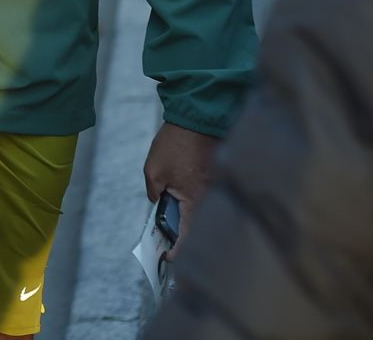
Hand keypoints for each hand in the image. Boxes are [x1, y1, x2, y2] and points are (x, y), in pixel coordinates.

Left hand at [143, 121, 218, 257]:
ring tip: (175, 225)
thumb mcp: (154, 169)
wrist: (198, 117)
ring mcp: (217, 190)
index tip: (166, 255)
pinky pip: (208, 201)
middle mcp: (211, 199)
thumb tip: (157, 203)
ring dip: (191, 223)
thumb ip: (154, 191)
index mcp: (196, 200)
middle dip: (184, 240)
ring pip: (204, 216)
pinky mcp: (219, 180)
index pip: (189, 237)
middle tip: (169, 242)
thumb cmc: (176, 143)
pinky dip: (197, 207)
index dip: (177, 250)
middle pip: (199, 230)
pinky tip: (185, 205)